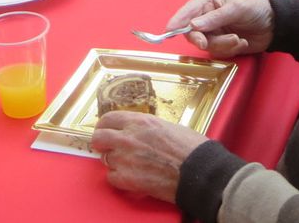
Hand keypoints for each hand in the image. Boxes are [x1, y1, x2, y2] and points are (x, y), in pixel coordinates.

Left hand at [91, 112, 208, 202]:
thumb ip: (147, 128)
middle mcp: (129, 138)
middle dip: (101, 143)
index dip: (104, 125)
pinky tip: (129, 177)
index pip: (108, 118)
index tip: (104, 129)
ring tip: (126, 165)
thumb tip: (138, 131)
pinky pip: (111, 178)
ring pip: (105, 159)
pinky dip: (118, 179)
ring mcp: (126, 159)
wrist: (200, 172)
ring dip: (113, 162)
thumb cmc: (191, 149)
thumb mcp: (167, 126)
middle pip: (98, 138)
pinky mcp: (128, 179)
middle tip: (106, 147)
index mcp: (140, 122)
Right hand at [166, 0, 273, 57]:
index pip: (187, 12)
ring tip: (237, 38)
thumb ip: (213, 18)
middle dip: (202, 39)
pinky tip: (241, 41)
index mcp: (208, 3)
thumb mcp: (234, 9)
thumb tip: (193, 25)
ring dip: (223, 45)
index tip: (169, 30)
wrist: (275, 25)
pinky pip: (219, 52)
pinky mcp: (224, 45)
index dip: (176, 21)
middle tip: (205, 43)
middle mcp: (208, 19)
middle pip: (193, 33)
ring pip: (208, 45)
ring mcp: (216, 33)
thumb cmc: (255, 8)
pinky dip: (230, 49)